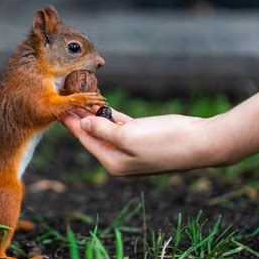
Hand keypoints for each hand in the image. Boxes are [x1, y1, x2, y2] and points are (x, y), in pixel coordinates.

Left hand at [61, 108, 213, 175]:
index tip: (57, 108)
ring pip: (105, 126)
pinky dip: (109, 113)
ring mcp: (130, 146)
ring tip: (78, 97)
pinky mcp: (141, 135)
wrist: (201, 143)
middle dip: (79, 116)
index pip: (85, 139)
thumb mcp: (128, 137)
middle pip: (92, 132)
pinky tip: (98, 104)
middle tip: (65, 97)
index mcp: (113, 161)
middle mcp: (119, 156)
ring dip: (92, 112)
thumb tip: (83, 123)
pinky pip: (119, 123)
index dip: (70, 123)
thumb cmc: (165, 142)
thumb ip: (102, 130)